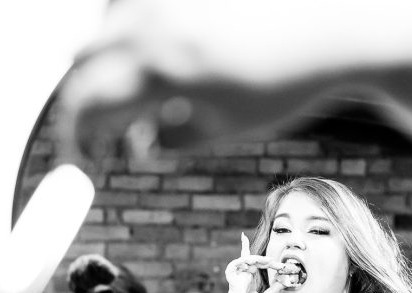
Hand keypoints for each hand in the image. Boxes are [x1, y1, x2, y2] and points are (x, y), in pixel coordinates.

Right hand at [59, 0, 362, 152]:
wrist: (333, 23)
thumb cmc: (286, 80)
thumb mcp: (225, 128)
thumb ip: (172, 139)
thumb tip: (138, 143)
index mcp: (160, 68)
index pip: (86, 104)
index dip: (77, 138)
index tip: (85, 158)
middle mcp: (152, 22)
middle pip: (82, 63)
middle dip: (88, 101)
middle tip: (108, 130)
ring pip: (103, 26)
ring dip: (107, 63)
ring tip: (143, 93)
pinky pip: (131, 5)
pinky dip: (131, 31)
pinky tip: (161, 53)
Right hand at [216, 233, 282, 292]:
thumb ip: (274, 289)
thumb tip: (284, 280)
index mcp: (249, 280)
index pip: (255, 264)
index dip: (264, 259)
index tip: (279, 262)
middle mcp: (242, 277)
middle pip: (252, 260)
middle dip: (266, 260)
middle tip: (279, 264)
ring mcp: (237, 279)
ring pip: (244, 260)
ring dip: (256, 258)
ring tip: (269, 261)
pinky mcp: (232, 282)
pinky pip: (233, 267)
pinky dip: (240, 262)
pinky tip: (250, 263)